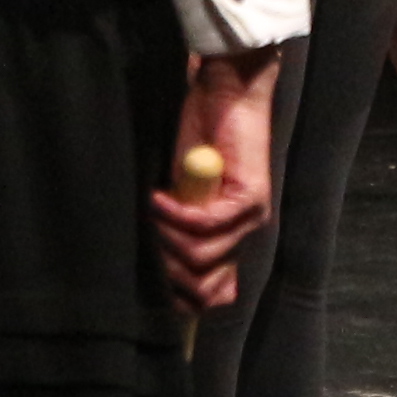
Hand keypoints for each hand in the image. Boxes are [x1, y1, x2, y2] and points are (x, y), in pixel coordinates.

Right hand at [155, 49, 280, 309]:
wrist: (225, 95)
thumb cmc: (197, 141)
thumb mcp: (179, 195)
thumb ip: (174, 230)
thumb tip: (149, 269)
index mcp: (229, 240)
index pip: (213, 296)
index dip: (180, 300)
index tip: (150, 281)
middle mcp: (245, 236)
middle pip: (201, 285)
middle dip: (163, 267)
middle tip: (145, 236)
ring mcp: (251, 219)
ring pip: (199, 255)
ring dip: (164, 236)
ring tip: (151, 208)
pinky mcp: (251, 197)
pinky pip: (203, 224)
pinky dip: (173, 214)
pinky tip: (158, 197)